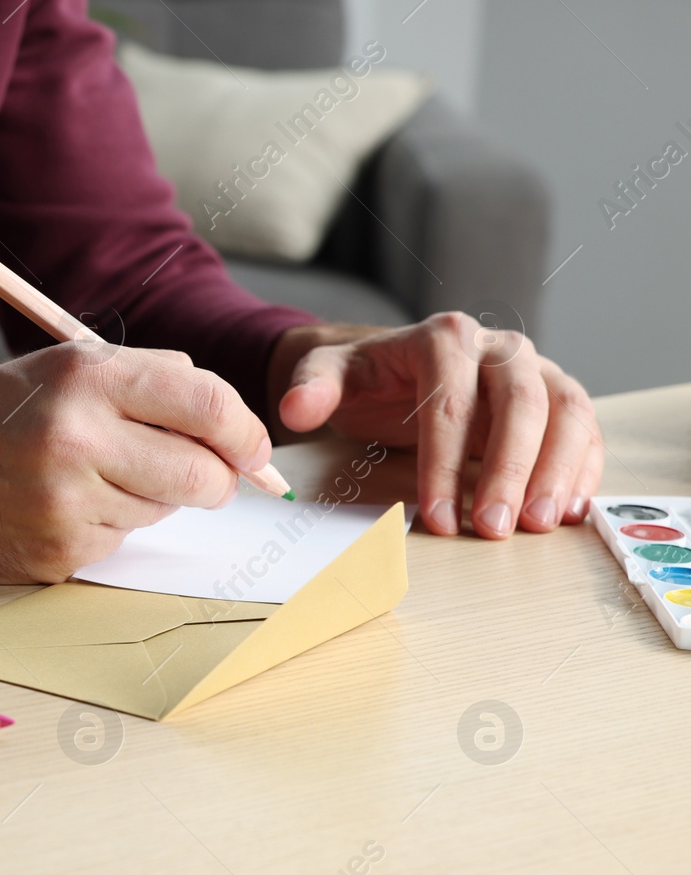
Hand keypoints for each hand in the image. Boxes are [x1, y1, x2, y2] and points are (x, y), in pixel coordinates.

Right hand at [0, 340, 272, 582]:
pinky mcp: (55, 552)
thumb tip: (229, 422)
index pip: (208, 406)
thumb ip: (144, 381)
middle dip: (215, 479)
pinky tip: (58, 506)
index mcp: (84, 378)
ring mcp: (64, 502)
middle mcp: (75, 438)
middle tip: (200, 475)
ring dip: (147, 498)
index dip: (246, 433)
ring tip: (90, 477)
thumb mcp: (59, 369)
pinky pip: (119, 541)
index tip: (254, 448)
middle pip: (203, 475)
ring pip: (162, 511)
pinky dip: (105, 526)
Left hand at [270, 314, 603, 538]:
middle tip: (495, 529)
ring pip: (565, 409)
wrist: (392, 367)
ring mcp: (534, 369)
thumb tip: (295, 410)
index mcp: (443, 338)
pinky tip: (570, 509)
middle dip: (510, 470)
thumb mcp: (329, 376)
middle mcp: (498, 347)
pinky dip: (583, 466)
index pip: (449, 401)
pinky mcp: (556, 395)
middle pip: (519, 402)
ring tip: (540, 525)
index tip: (438, 516)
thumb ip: (312, 388)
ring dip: (557, 470)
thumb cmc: (365, 379)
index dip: (444, 462)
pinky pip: (584, 426)